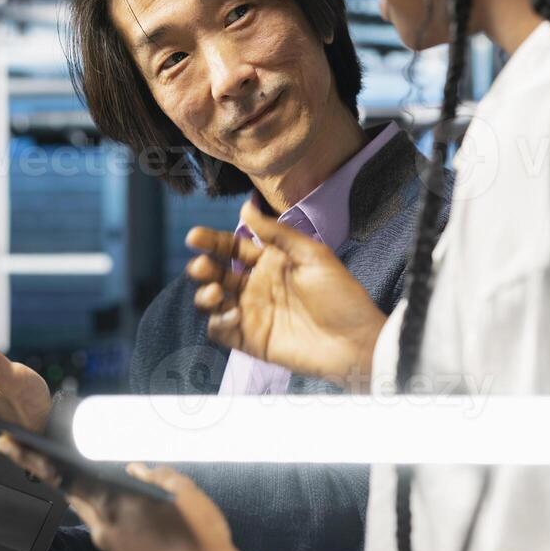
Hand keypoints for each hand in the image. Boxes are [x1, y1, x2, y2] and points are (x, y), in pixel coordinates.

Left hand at [62, 463, 236, 550]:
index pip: (75, 484)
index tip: (46, 458)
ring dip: (92, 507)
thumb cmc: (199, 533)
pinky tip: (125, 520)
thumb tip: (135, 470)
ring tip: (101, 491)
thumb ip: (158, 475)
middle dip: (75, 488)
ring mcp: (114, 550)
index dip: (60, 470)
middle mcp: (106, 530)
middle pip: (80, 503)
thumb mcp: (185, 492)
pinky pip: (108, 538)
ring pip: (93, 522)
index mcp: (115, 507)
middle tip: (74, 473)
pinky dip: (109, 525)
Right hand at [185, 199, 385, 388]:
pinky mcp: (251, 341)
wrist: (355, 341)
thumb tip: (245, 209)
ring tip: (213, 291)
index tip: (194, 236)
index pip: (231, 248)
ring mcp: (251, 314)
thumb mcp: (312, 255)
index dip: (211, 241)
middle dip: (202, 267)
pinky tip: (234, 315)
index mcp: (269, 262)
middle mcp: (256, 286)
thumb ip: (277, 234)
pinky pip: (221, 331)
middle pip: (216, 273)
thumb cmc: (340, 295)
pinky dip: (219, 322)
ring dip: (204, 295)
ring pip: (212, 302)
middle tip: (202, 266)